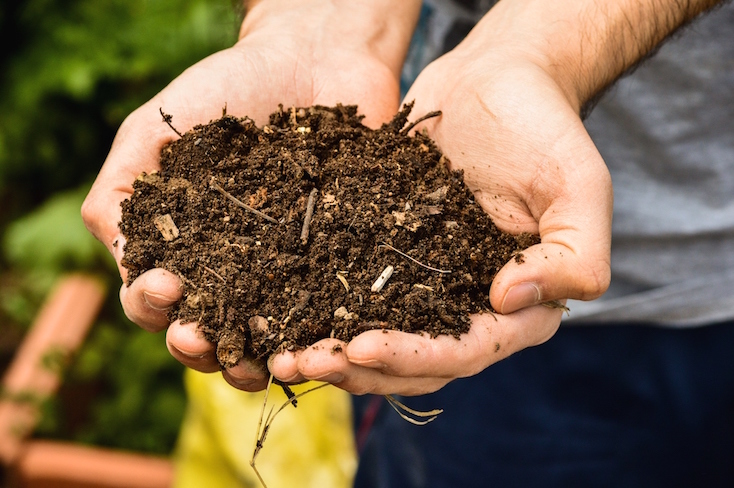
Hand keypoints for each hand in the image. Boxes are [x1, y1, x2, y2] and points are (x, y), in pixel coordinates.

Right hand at [82, 0, 419, 390]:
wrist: (315, 58)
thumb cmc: (228, 87)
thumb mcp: (154, 130)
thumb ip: (120, 193)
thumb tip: (122, 265)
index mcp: (182, 247)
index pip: (153, 298)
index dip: (150, 303)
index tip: (166, 282)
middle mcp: (231, 271)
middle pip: (208, 333)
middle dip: (198, 347)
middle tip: (201, 339)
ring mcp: (287, 273)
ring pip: (265, 340)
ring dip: (255, 362)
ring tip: (260, 363)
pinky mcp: (339, 266)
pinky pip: (327, 313)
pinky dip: (318, 335)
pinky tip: (316, 342)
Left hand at [270, 26, 612, 395]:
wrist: (497, 80)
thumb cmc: (545, 128)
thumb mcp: (581, 187)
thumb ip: (572, 255)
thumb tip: (507, 300)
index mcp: (520, 306)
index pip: (466, 350)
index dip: (413, 357)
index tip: (359, 348)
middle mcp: (470, 307)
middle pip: (414, 361)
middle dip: (358, 368)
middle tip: (300, 361)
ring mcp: (427, 285)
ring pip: (376, 338)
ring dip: (330, 352)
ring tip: (278, 353)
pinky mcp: (390, 256)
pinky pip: (352, 293)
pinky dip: (318, 308)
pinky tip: (277, 312)